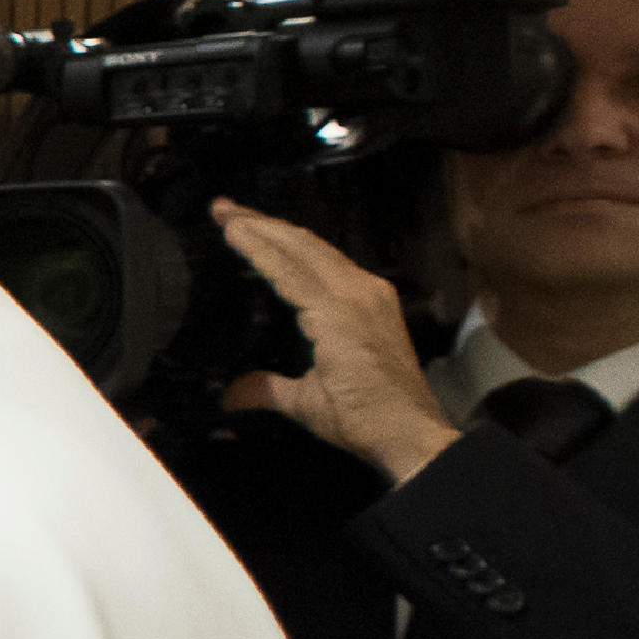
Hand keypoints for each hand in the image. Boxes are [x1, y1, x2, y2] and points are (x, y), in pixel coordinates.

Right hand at [216, 201, 460, 483]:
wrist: (413, 431)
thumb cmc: (362, 419)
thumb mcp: (307, 405)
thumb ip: (265, 390)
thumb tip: (225, 395)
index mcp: (336, 315)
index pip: (286, 267)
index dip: (254, 243)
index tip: (226, 222)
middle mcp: (358, 294)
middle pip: (304, 245)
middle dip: (263, 223)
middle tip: (224, 207)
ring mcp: (373, 294)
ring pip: (322, 249)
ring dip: (284, 231)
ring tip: (249, 219)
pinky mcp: (380, 301)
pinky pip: (338, 262)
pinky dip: (307, 249)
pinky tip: (291, 247)